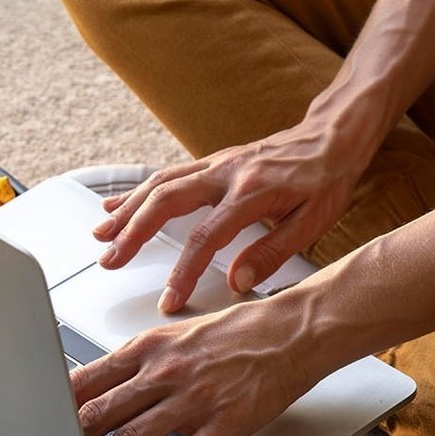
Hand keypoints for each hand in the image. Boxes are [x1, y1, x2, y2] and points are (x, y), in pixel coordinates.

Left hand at [71, 295, 334, 435]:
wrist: (292, 332)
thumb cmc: (242, 333)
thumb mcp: (182, 335)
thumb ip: (147, 360)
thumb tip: (113, 382)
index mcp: (150, 347)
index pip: (89, 378)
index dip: (58, 405)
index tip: (39, 424)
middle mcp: (164, 372)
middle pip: (101, 411)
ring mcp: (192, 400)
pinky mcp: (220, 424)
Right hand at [92, 114, 375, 313]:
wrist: (333, 135)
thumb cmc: (326, 179)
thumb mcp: (313, 223)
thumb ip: (272, 253)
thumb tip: (237, 281)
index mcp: (251, 193)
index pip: (205, 237)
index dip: (183, 272)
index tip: (169, 300)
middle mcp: (227, 173)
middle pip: (166, 202)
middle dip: (133, 233)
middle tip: (110, 260)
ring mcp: (216, 163)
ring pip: (159, 184)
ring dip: (127, 210)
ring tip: (101, 235)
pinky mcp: (212, 161)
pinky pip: (167, 174)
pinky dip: (138, 190)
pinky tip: (117, 204)